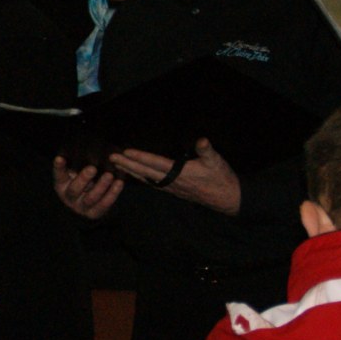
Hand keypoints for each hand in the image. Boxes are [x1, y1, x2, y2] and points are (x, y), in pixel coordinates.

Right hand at [53, 157, 123, 218]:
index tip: (60, 158)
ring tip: (109, 175)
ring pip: (91, 198)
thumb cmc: (84, 180)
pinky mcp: (94, 213)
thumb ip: (79, 164)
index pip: (59, 175)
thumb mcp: (77, 172)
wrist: (91, 202)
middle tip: (92, 168)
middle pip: (74, 189)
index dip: (59, 167)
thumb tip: (88, 148)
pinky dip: (112, 193)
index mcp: (62, 184)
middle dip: (83, 178)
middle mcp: (69, 197)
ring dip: (101, 186)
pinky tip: (119, 183)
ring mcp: (81, 207)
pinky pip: (104, 204)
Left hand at [108, 138, 240, 213]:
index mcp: (180, 173)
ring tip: (117, 166)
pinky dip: (142, 179)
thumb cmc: (222, 178)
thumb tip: (202, 140)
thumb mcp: (217, 162)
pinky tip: (135, 176)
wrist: (228, 198)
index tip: (125, 152)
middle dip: (128, 164)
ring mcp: (172, 187)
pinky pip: (153, 184)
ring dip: (131, 172)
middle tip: (112, 158)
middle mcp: (172, 181)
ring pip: (147, 179)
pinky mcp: (174, 191)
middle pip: (145, 172)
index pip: (155, 163)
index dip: (140, 157)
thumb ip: (207, 151)